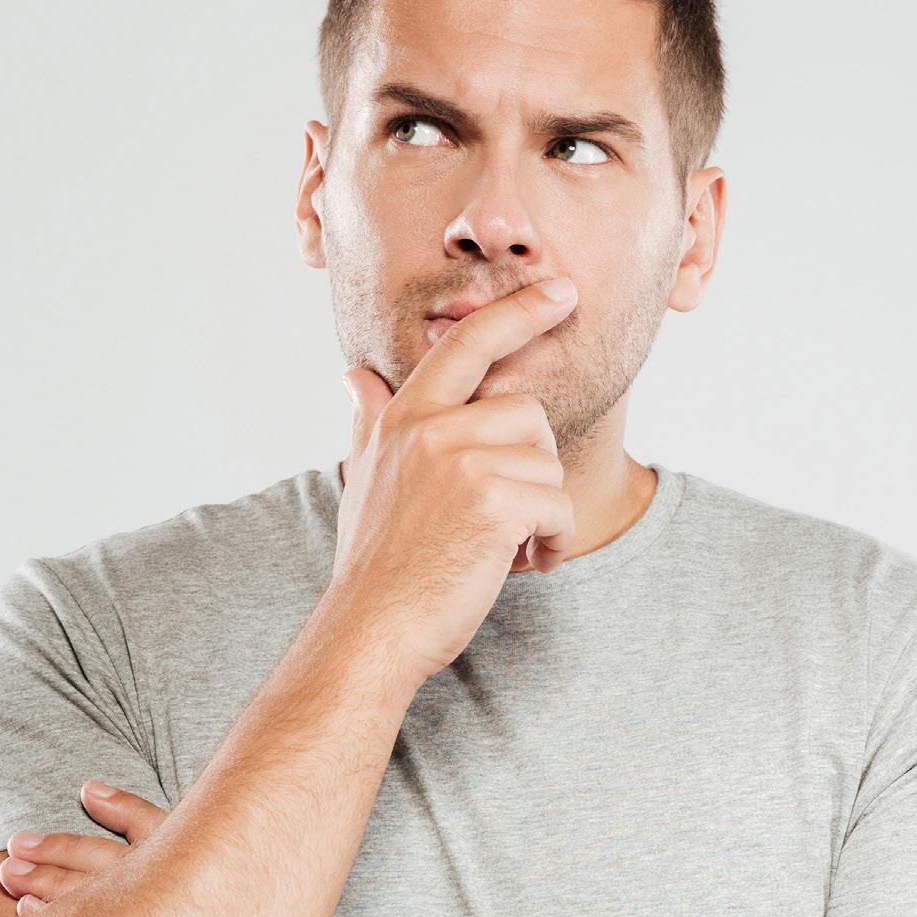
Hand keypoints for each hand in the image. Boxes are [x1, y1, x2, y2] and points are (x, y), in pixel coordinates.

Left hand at [0, 791, 331, 916]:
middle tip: (17, 844)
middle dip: (62, 850)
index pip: (165, 836)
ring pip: (94, 903)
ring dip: (47, 885)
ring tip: (9, 876)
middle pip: (115, 866)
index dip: (124, 810)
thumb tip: (164, 913)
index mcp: (219, 903)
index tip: (89, 790)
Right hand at [329, 272, 579, 682]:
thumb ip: (367, 420)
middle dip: (530, 467)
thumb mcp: (363, 475)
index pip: (468, 344)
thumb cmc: (375, 559)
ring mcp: (460, 460)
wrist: (373, 626)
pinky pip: (559, 507)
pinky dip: (552, 543)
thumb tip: (354, 376)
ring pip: (547, 463)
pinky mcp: (493, 501)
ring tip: (504, 546)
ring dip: (542, 512)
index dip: (519, 311)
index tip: (561, 291)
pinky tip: (518, 563)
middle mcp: (430, 426)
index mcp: (404, 414)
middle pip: (527, 413)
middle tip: (501, 518)